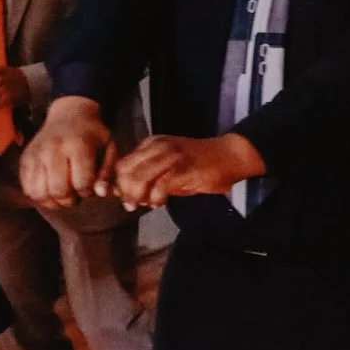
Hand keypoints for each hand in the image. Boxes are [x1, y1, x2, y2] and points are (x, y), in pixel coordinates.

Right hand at [18, 96, 116, 208]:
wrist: (68, 115)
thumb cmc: (92, 136)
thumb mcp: (109, 148)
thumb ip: (108, 173)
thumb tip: (101, 193)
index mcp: (77, 146)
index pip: (81, 183)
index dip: (88, 192)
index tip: (90, 186)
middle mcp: (53, 149)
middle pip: (59, 191)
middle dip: (70, 200)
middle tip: (76, 194)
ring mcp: (35, 155)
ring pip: (39, 193)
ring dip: (53, 201)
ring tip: (63, 193)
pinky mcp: (24, 160)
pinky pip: (27, 189)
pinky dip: (39, 196)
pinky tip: (51, 190)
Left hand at [111, 134, 264, 209]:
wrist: (230, 155)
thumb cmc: (200, 164)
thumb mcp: (170, 166)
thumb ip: (148, 177)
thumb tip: (125, 194)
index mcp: (152, 144)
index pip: (122, 164)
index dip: (119, 184)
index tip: (126, 198)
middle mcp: (158, 147)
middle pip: (126, 171)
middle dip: (126, 192)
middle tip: (133, 205)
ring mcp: (172, 156)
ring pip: (139, 178)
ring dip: (138, 196)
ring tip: (147, 204)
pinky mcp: (185, 168)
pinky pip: (159, 186)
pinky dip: (156, 198)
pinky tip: (161, 203)